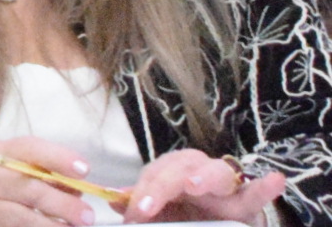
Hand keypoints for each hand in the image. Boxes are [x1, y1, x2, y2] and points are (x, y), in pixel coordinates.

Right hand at [0, 138, 93, 226]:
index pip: (28, 149)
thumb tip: (78, 188)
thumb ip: (36, 171)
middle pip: (29, 188)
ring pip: (22, 217)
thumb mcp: (2, 167)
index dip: (58, 158)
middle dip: (64, 203)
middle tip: (88, 216)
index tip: (84, 170)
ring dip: (53, 225)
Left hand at [120, 150, 282, 222]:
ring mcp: (225, 184)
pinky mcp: (249, 201)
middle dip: (161, 186)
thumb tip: (114, 200)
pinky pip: (258, 192)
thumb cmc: (188, 213)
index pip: (155, 173)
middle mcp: (199, 171)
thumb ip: (142, 205)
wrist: (220, 223)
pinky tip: (274, 179)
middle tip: (147, 205)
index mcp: (174, 172)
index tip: (134, 211)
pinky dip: (266, 187)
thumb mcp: (163, 211)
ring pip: (216, 172)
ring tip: (194, 186)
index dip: (142, 191)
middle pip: (179, 168)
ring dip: (204, 178)